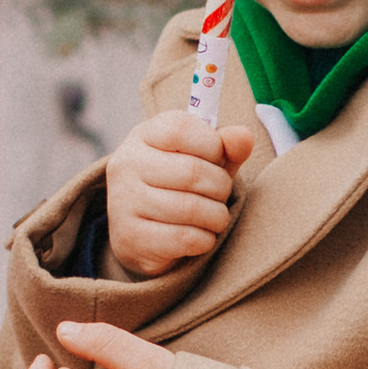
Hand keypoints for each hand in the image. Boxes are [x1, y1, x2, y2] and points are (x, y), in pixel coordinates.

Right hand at [104, 108, 250, 277]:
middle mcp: (127, 164)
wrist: (139, 232)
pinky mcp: (131, 237)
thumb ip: (226, 145)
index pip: (181, 129)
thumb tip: (243, 137)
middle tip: (220, 195)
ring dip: (217, 216)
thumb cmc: (178, 185)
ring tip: (215, 217)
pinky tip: (201, 236)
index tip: (216, 159)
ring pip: (191, 208)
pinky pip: (184, 238)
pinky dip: (205, 239)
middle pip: (192, 172)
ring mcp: (124, 201)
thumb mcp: (202, 159)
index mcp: (143, 136)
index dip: (212, 145)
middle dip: (221, 187)